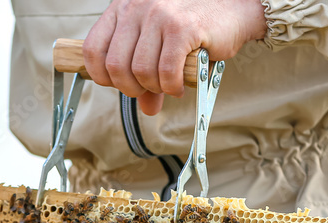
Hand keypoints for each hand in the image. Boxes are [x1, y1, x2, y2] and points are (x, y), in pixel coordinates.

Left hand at [82, 0, 266, 115]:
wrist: (234, 9)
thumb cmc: (194, 27)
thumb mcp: (160, 47)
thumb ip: (147, 75)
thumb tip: (146, 108)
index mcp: (124, 7)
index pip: (93, 50)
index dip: (103, 76)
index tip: (120, 84)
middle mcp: (137, 7)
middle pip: (116, 66)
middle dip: (132, 88)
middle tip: (151, 89)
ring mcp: (159, 15)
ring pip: (141, 72)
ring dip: (156, 88)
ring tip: (169, 84)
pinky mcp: (182, 27)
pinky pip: (166, 72)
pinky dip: (172, 87)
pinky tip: (180, 84)